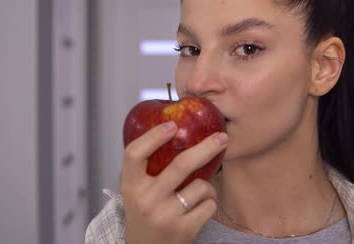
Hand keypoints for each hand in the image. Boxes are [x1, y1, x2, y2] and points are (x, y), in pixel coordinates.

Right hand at [121, 121, 227, 243]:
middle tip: (221, 137)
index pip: (134, 154)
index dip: (153, 136)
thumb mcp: (138, 191)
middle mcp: (146, 200)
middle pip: (181, 164)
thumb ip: (149, 168)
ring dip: (207, 186)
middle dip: (206, 147)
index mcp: (131, 186)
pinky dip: (210, 203)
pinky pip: (209, 205)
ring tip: (200, 192)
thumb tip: (176, 129)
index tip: (172, 124)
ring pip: (201, 186)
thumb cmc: (146, 214)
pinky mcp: (184, 230)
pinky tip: (200, 209)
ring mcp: (165, 216)